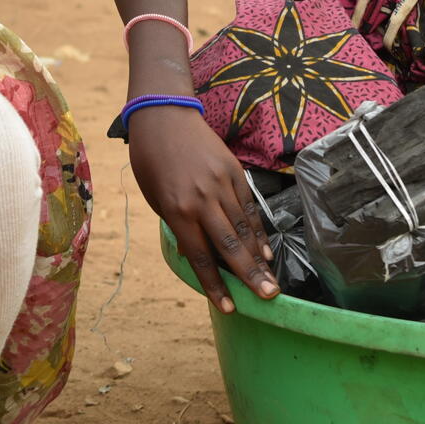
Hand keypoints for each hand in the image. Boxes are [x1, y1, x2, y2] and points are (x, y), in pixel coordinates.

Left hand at [127, 106, 277, 312]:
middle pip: (230, 245)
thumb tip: (197, 255)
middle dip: (250, 275)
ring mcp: (222, 184)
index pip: (201, 256)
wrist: (164, 116)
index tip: (230, 307)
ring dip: (259, 258)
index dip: (216, 285)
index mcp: (178, 210)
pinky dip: (259, 230)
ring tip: (272, 281)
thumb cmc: (151, 160)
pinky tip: (267, 250)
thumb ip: (178, 226)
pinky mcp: (235, 172)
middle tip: (269, 297)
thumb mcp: (156, 198)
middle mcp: (203, 199)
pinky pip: (249, 207)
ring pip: (245, 227)